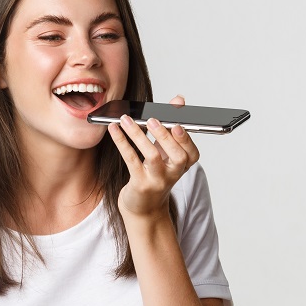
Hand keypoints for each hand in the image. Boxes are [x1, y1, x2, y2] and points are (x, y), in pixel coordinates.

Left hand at [107, 94, 199, 219]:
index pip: (192, 152)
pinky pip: (131, 160)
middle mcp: (174, 174)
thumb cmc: (155, 172)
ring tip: (126, 119)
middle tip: (152, 120)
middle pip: (177, 155)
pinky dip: (122, 142)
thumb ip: (171, 125)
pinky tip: (114, 129)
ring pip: (152, 156)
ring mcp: (158, 180)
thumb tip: (178, 100)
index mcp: (185, 164)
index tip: (176, 123)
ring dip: (138, 135)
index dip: (185, 138)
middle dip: (165, 136)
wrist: (144, 206)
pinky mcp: (140, 184)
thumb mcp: (166, 150)